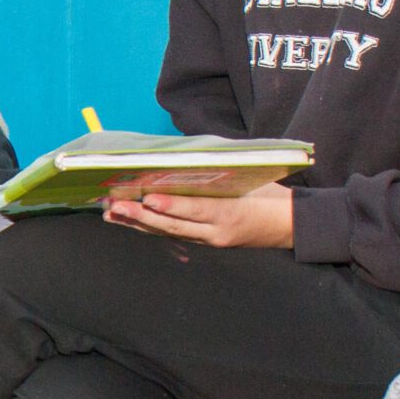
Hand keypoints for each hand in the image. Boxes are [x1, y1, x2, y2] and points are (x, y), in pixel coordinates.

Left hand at [103, 182, 292, 248]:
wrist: (288, 224)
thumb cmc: (269, 194)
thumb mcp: (252, 178)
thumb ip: (220, 171)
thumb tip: (185, 157)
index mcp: (232, 212)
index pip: (197, 209)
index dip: (172, 206)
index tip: (149, 198)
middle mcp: (217, 232)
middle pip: (174, 225)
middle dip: (142, 216)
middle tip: (116, 204)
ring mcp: (210, 240)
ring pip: (168, 232)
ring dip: (137, 223)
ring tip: (112, 212)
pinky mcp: (205, 241)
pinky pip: (173, 234)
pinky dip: (149, 227)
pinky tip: (127, 220)